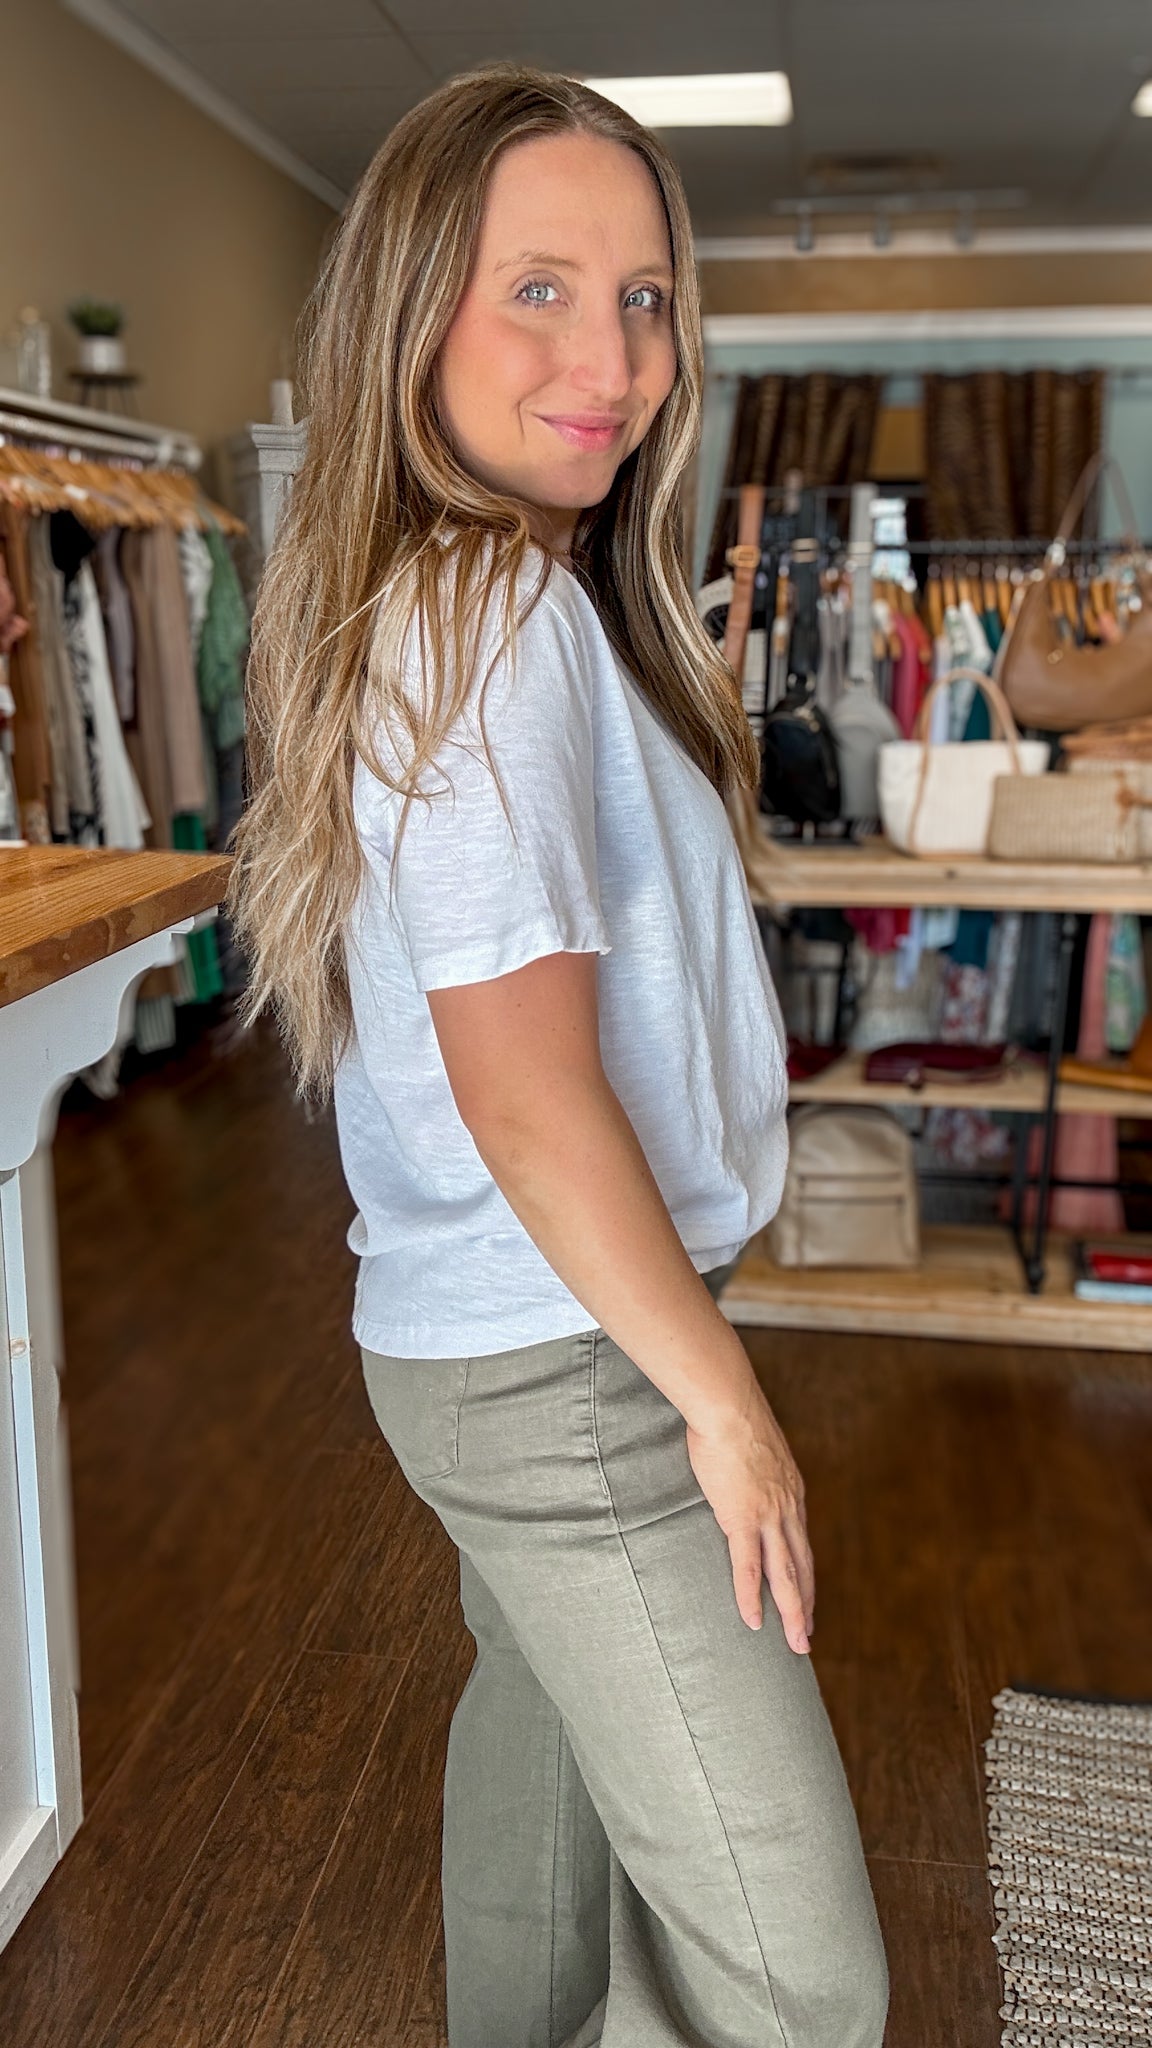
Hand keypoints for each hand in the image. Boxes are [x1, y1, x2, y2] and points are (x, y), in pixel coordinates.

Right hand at [684, 1379, 814, 1650]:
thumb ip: (756, 1468)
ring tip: (797, 1643)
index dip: (805, 1575)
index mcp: (792, 1492)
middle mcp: (788, 1509)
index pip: (803, 1544)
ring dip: (792, 1612)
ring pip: (785, 1575)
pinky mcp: (741, 1518)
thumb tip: (743, 1471)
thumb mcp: (756, 1447)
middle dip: (806, 1604)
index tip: (806, 1599)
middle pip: (802, 1566)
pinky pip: (748, 1567)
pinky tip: (753, 1621)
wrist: (728, 1407)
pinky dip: (751, 1596)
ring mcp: (768, 1516)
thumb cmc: (734, 1419)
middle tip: (807, 1636)